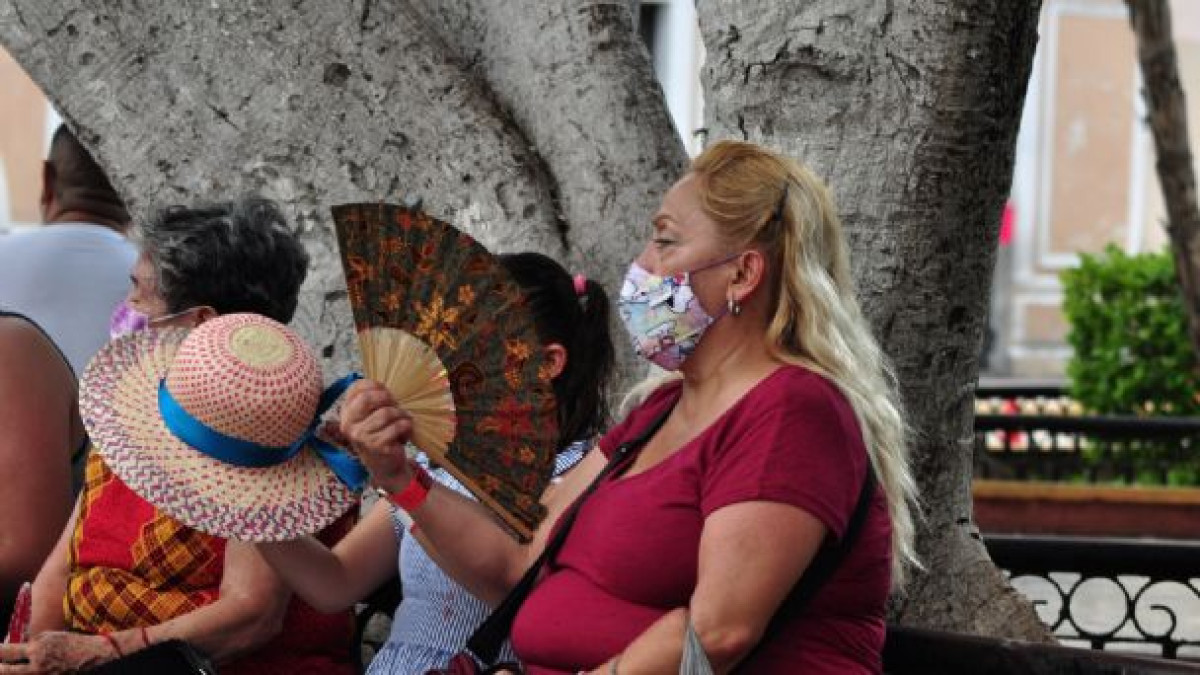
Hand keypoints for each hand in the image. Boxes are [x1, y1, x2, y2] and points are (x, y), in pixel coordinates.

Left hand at [0, 631, 116, 672]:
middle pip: (7, 672)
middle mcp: (37, 666)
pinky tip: (25, 672)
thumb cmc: (71, 642)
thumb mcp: (49, 636)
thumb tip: (16, 652)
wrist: (92, 654)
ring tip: (6, 669)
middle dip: (0, 668)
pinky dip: (27, 674)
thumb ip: (30, 644)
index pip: (6, 653)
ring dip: (11, 672)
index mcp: (36, 650)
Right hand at [341, 379, 414, 492]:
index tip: (386, 392)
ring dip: (400, 415)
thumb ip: (373, 399)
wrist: (384, 465)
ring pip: (386, 412)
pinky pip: (396, 426)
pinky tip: (404, 433)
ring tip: (401, 422)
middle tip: (396, 405)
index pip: (357, 387)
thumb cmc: (380, 434)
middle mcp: (348, 423)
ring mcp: (360, 435)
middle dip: (387, 398)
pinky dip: (406, 426)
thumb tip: (384, 386)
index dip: (376, 385)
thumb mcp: (372, 415)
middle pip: (367, 397)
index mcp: (346, 411)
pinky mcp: (375, 445)